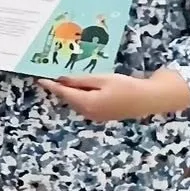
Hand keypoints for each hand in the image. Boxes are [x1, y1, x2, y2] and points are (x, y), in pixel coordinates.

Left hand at [40, 70, 189, 122]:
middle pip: (69, 98)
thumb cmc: (127, 87)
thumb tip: (61, 80)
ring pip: (77, 101)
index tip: (40, 79)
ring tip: (66, 78)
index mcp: (86, 103)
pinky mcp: (102, 115)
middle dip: (61, 87)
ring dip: (71, 91)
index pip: (63, 93)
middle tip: (51, 74)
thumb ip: (80, 81)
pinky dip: (81, 95)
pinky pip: (85, 104)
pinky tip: (83, 86)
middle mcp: (87, 112)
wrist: (149, 99)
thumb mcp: (102, 79)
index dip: (51, 85)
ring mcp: (95, 116)